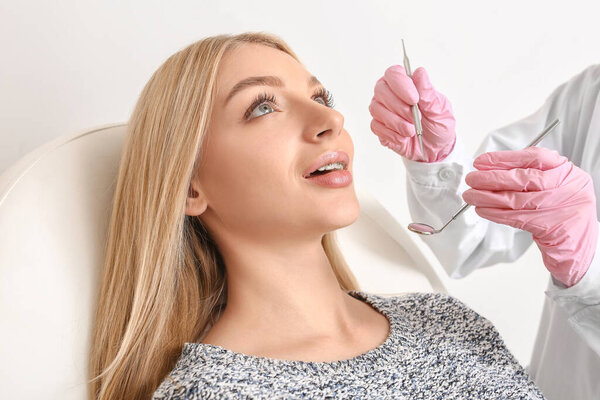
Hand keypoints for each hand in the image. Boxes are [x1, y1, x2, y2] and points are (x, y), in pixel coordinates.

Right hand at [369, 66, 455, 161]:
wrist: (435, 149)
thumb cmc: (438, 125)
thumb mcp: (440, 110)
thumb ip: (428, 93)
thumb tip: (419, 73)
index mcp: (406, 84)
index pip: (393, 73)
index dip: (401, 84)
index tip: (414, 99)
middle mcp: (390, 94)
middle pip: (381, 90)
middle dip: (399, 107)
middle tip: (415, 118)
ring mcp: (382, 110)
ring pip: (377, 109)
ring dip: (396, 122)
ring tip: (412, 130)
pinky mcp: (379, 127)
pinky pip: (376, 126)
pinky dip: (391, 134)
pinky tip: (403, 138)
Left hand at [463, 147, 598, 286]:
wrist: (579, 242)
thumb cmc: (560, 209)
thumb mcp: (553, 185)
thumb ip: (529, 173)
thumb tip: (490, 168)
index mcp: (567, 171)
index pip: (534, 157)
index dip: (504, 158)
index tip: (481, 162)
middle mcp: (567, 186)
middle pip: (523, 178)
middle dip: (492, 178)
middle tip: (471, 179)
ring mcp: (562, 207)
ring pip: (517, 200)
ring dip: (488, 197)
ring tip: (470, 196)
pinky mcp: (552, 228)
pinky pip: (517, 218)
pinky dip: (496, 213)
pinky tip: (482, 210)